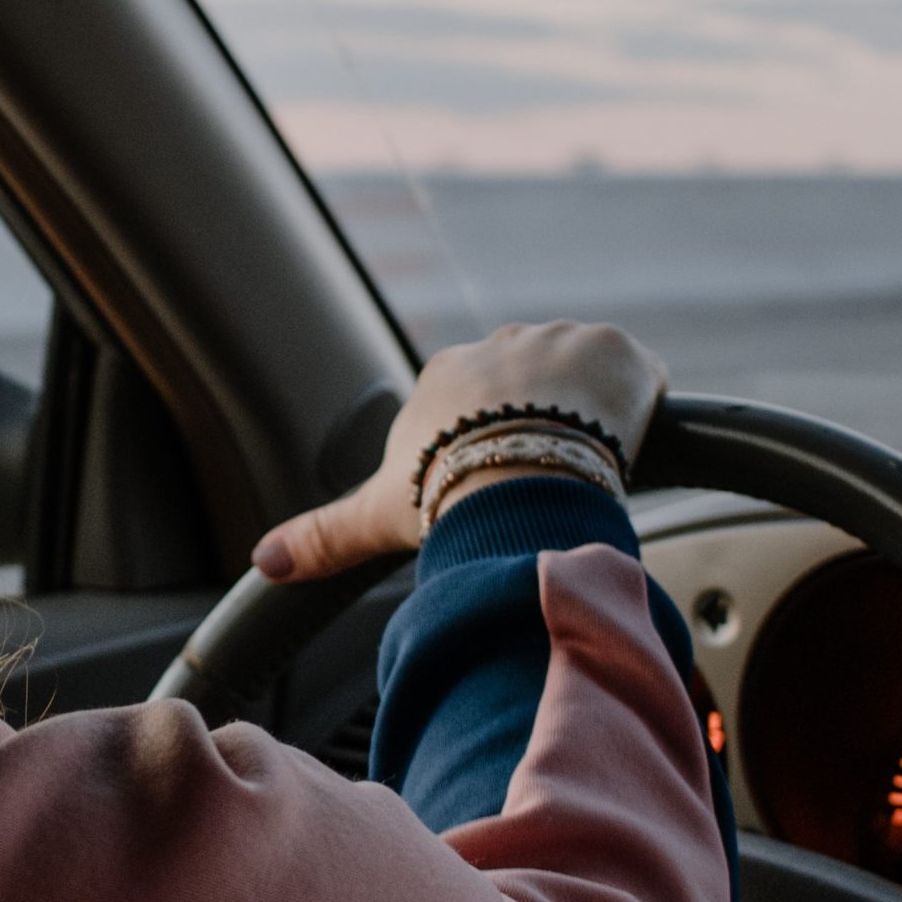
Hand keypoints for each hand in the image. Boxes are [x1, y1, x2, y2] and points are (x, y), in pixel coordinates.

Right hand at [251, 321, 667, 583]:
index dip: (490, 446)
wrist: (519, 477)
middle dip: (542, 429)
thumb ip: (322, 537)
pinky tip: (629, 445)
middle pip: (533, 387)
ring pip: (584, 379)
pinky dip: (639, 406)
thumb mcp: (375, 519)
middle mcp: (500, 345)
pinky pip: (637, 374)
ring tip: (586, 469)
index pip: (476, 407)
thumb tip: (262, 561)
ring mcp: (560, 340)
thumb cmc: (444, 496)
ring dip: (590, 418)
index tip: (496, 482)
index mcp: (445, 377)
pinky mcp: (615, 349)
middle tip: (543, 482)